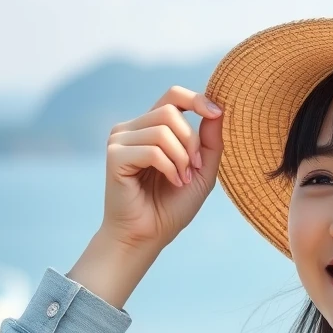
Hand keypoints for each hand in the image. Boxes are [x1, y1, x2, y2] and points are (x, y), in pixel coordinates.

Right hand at [102, 86, 223, 250]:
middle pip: (170, 111)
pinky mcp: (115, 155)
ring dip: (181, 158)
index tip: (216, 113)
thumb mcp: (202, 172)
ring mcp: (120, 139)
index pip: (173, 95)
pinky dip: (169, 167)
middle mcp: (133, 128)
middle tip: (195, 169)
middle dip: (191, 141)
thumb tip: (218, 109)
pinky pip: (152, 150)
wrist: (148, 236)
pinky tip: (173, 182)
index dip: (196, 99)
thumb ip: (211, 142)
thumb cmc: (172, 206)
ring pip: (162, 130)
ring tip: (182, 180)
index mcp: (152, 127)